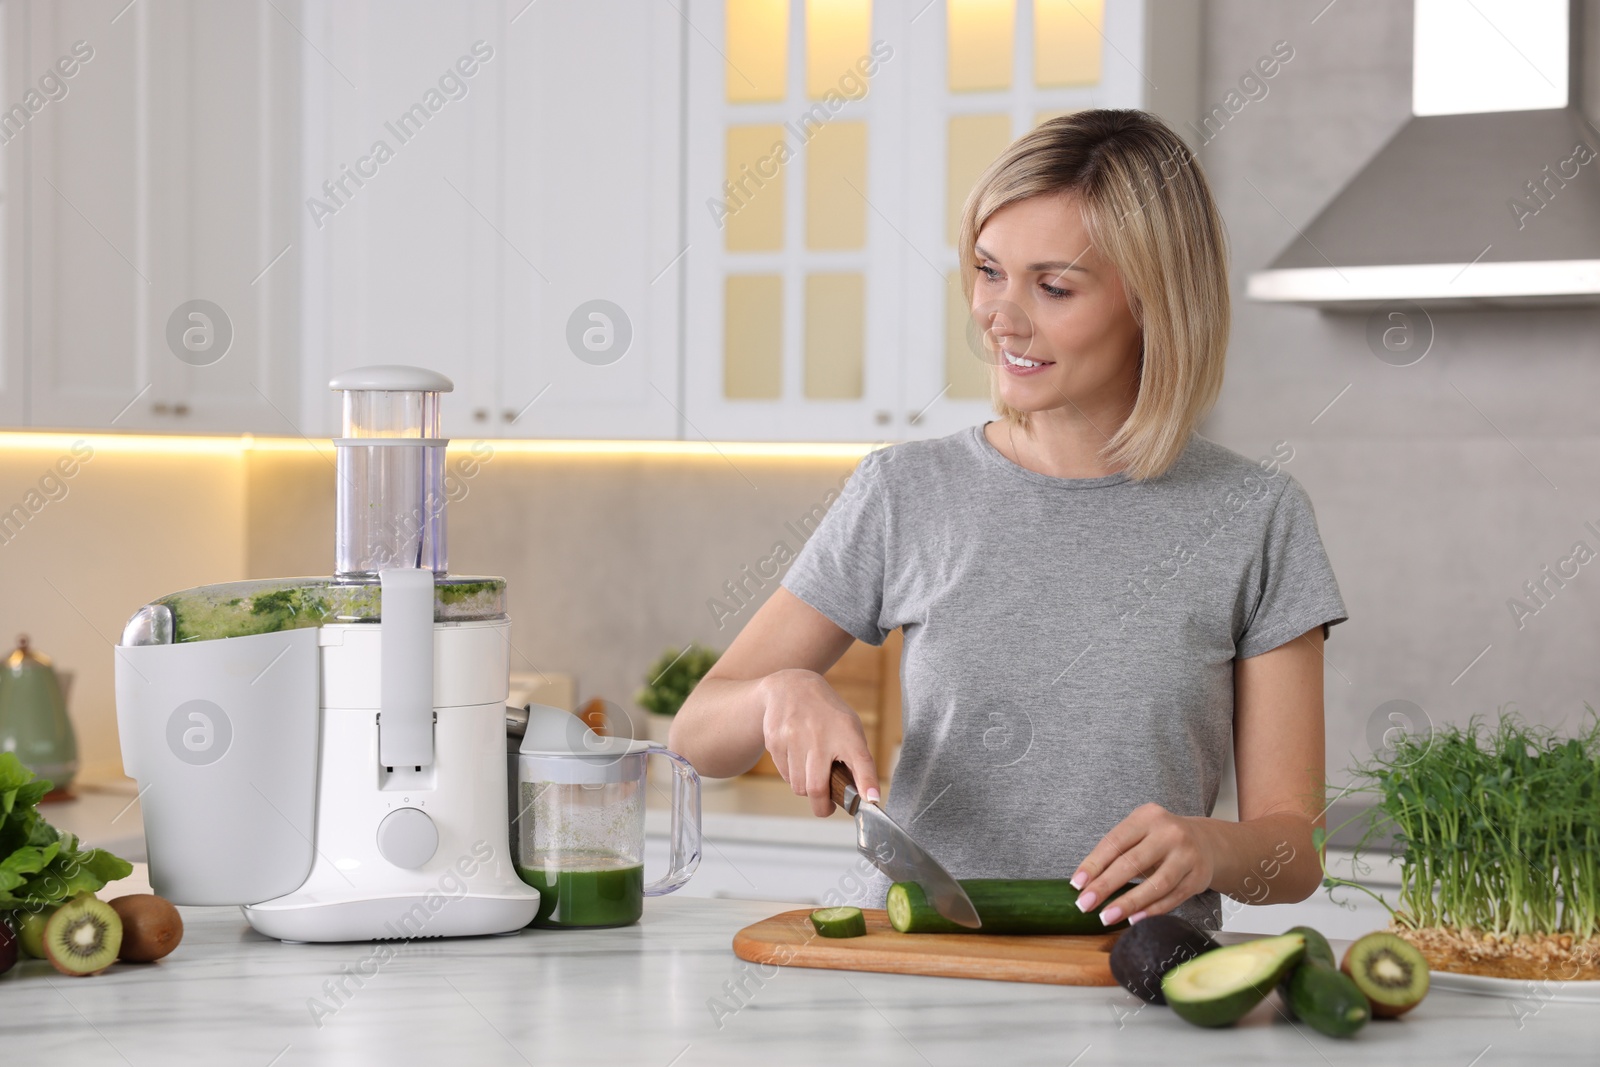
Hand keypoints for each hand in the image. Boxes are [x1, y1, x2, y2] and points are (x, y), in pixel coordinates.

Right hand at [760, 668, 879, 817]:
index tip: (871, 800)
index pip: (861, 761)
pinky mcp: (775, 741)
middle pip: (817, 788)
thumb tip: (867, 796)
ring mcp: (794, 737)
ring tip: (811, 773)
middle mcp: (820, 735)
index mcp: (847, 732)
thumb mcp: (849, 728)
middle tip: (826, 807)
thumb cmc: (827, 715)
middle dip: (822, 807)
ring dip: (806, 789)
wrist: (791, 687)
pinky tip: (796, 757)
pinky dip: (792, 775)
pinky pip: (785, 775)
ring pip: (798, 786)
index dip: (866, 783)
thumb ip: (857, 760)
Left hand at [1071, 803, 1215, 925]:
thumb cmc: (1160, 839)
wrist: (1205, 842)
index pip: (1115, 842)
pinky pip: (1171, 898)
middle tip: (1085, 904)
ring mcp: (1187, 856)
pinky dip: (1151, 911)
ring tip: (1107, 917)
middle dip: (1105, 886)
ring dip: (1128, 903)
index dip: (1094, 864)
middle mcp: (1169, 833)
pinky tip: (1133, 919)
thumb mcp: (1139, 833)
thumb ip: (1116, 852)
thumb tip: (1084, 883)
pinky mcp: (1198, 877)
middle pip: (1133, 863)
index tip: (1077, 884)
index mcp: (1148, 817)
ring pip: (1155, 884)